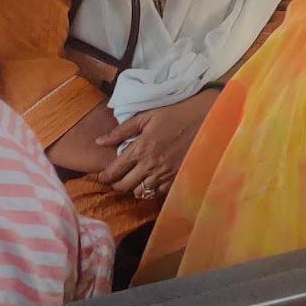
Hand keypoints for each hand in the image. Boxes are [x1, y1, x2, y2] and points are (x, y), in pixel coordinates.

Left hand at [95, 90, 215, 200]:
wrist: (207, 117)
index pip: (114, 171)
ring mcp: (164, 174)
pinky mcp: (176, 179)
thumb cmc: (176, 112)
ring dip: (134, 187)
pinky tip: (152, 179)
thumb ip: (122, 130)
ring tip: (136, 177)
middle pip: (124, 187)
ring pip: (140, 193)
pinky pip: (157, 193)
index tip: (103, 175)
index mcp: (141, 148)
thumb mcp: (148, 115)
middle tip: (117, 177)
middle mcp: (150, 165)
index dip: (105, 176)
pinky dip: (151, 189)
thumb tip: (99, 142)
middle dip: (117, 184)